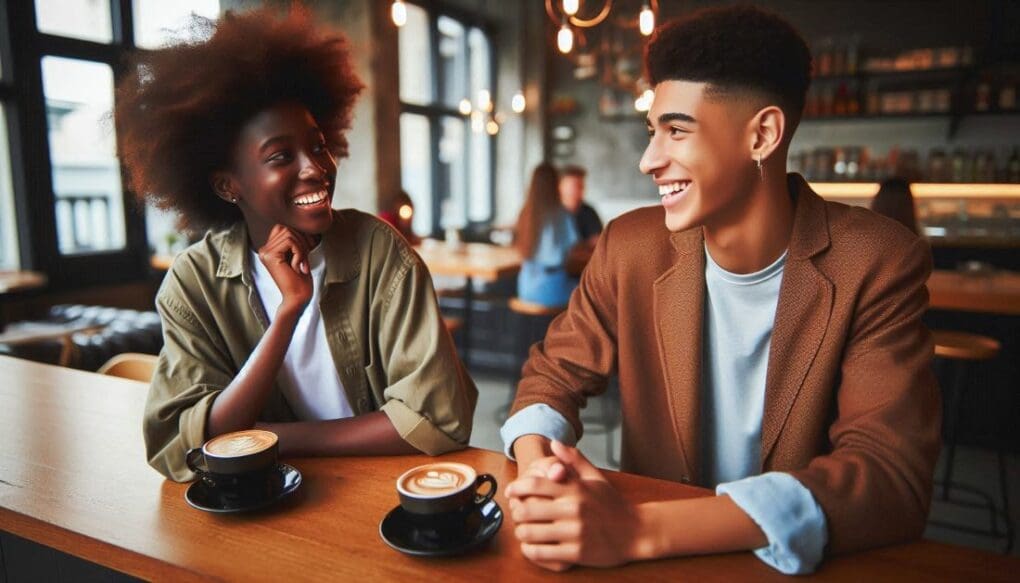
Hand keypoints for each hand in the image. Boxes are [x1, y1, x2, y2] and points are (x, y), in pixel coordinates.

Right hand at [257, 225, 314, 313]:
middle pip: (287, 228)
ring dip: (302, 248)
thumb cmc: (301, 280)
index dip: (299, 237)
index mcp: (269, 249)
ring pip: (290, 233)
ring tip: (301, 264)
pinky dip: (300, 252)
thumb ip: (296, 240)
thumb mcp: (300, 255)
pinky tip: (298, 267)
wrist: (297, 299)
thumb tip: (303, 224)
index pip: (285, 227)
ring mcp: (265, 252)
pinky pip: (291, 241)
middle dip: (302, 242)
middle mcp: (264, 249)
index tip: (305, 254)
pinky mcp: (270, 256)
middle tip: (304, 261)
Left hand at [506, 441, 652, 570]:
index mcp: (575, 489)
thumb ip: (574, 460)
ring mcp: (574, 532)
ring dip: (521, 532)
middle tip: (516, 513)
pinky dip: (530, 551)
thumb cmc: (613, 505)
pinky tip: (532, 547)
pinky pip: (542, 553)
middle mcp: (573, 509)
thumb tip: (554, 443)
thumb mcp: (596, 478)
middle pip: (527, 509)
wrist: (637, 532)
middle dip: (516, 512)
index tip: (510, 491)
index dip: (516, 487)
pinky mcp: (576, 553)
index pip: (535, 484)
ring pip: (531, 533)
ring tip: (523, 530)